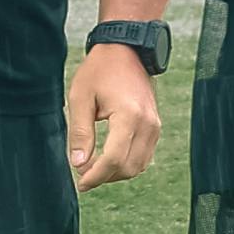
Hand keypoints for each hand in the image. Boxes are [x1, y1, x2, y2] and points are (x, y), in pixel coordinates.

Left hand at [68, 42, 162, 189]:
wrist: (126, 50)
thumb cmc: (100, 70)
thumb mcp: (81, 98)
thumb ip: (80, 133)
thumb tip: (78, 164)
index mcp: (129, 116)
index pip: (113, 159)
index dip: (95, 176)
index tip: (80, 183)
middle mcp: (148, 124)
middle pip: (127, 167)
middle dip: (104, 177)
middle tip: (82, 174)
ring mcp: (155, 126)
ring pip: (138, 166)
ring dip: (116, 173)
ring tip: (93, 166)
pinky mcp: (155, 127)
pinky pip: (144, 157)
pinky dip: (127, 164)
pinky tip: (108, 158)